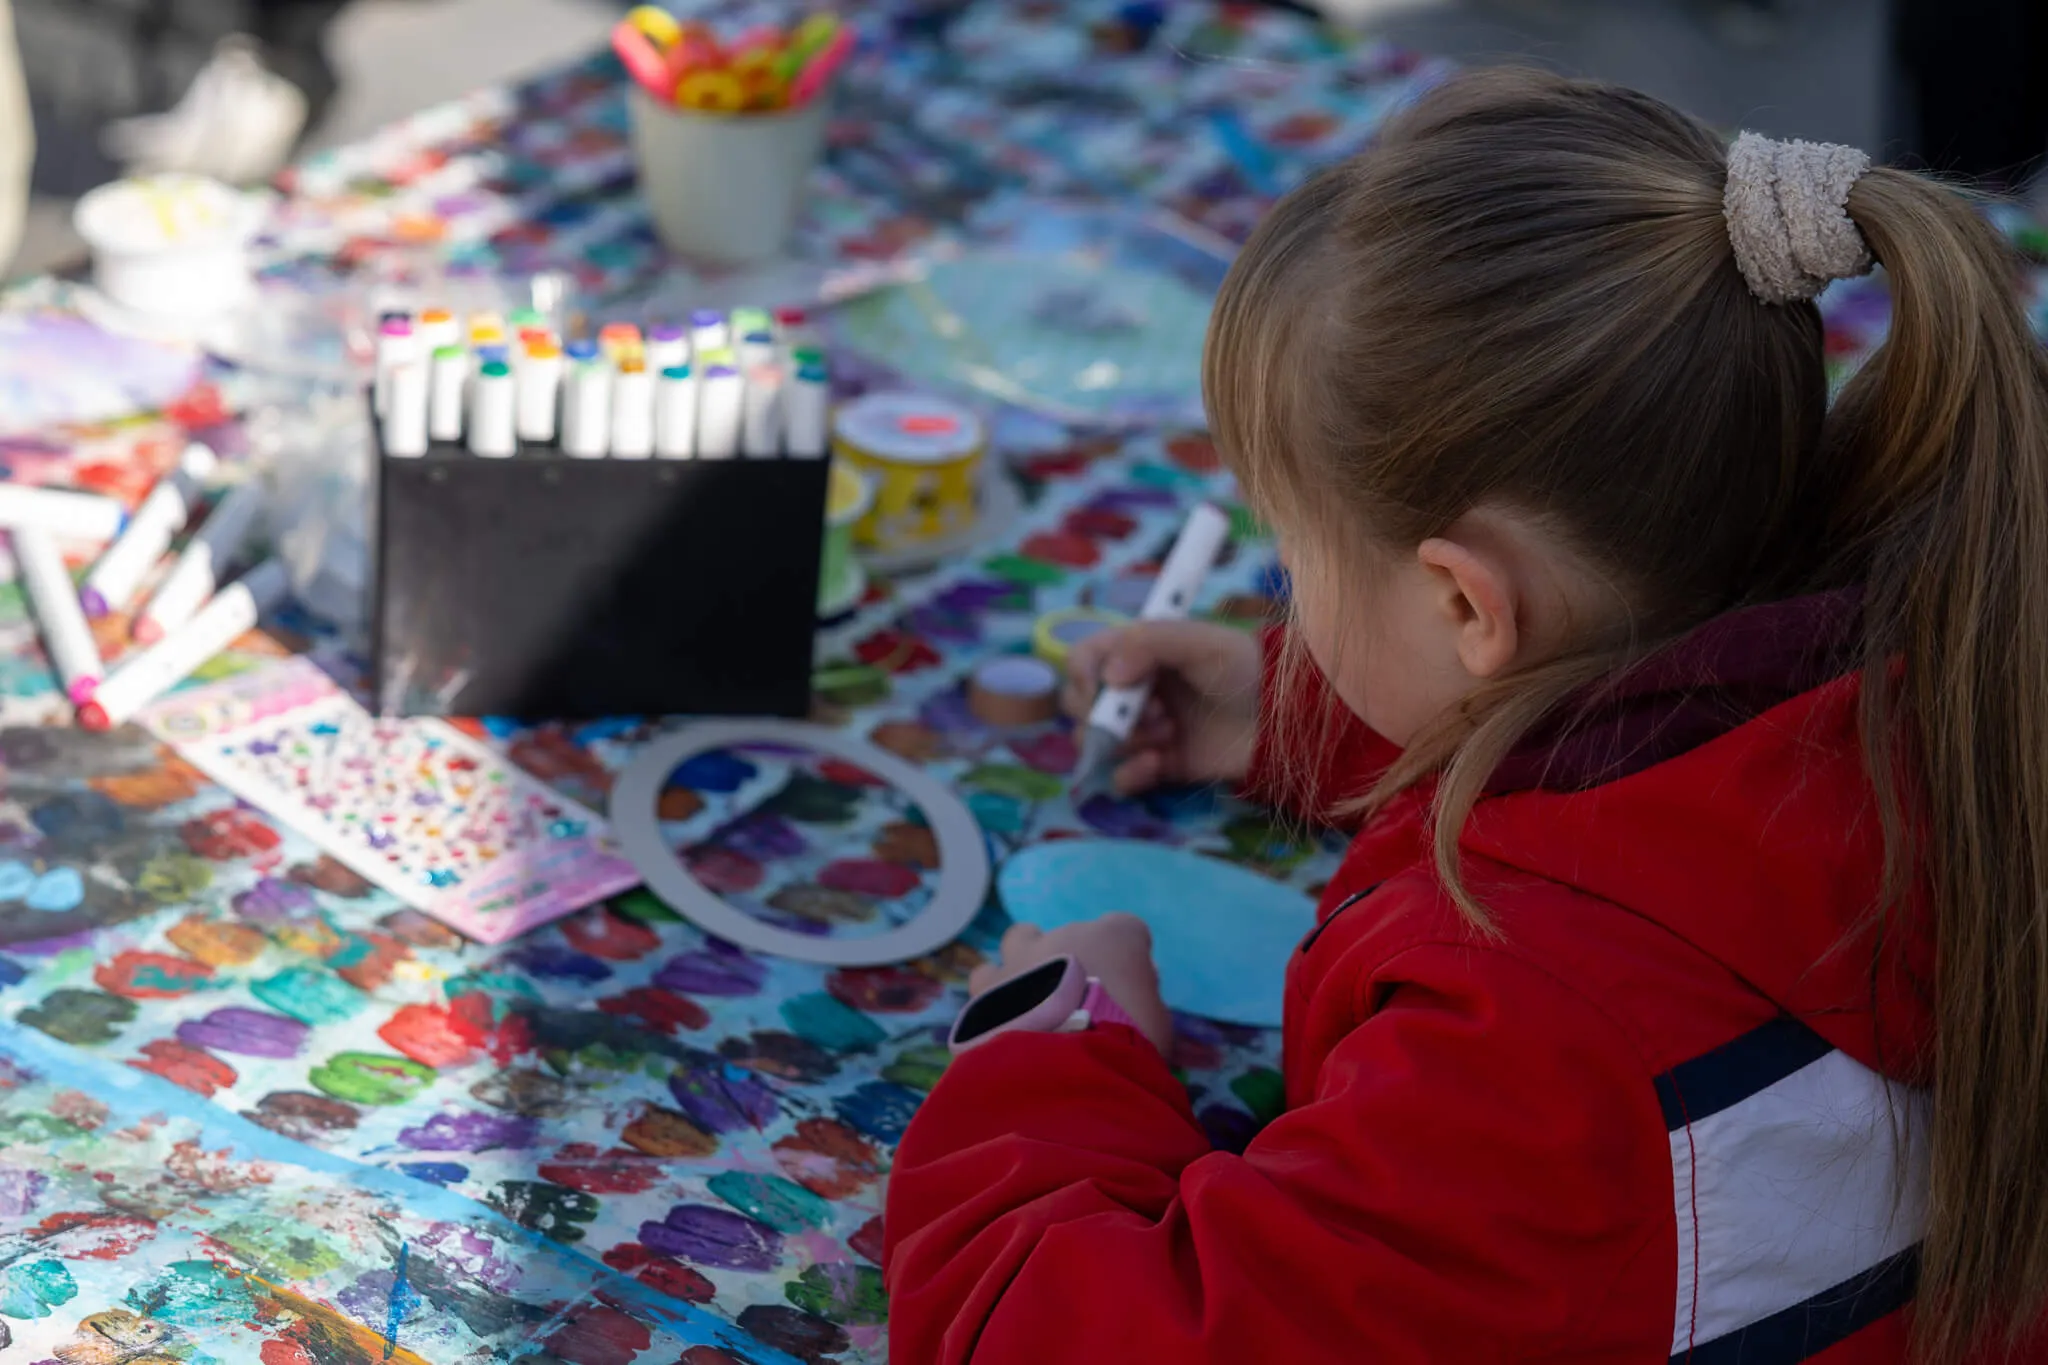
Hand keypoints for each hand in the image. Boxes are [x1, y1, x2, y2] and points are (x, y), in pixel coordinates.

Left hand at [969, 915, 1173, 1052]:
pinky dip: (997, 999)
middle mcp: (1065, 935)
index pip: (1126, 930)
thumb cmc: (1130, 1045)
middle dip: (1075, 960)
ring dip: (1026, 963)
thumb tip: (1132, 1001)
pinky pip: (988, 983)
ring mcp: (1022, 957)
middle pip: (1070, 934)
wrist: (1073, 1071)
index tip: (1129, 986)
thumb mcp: (1158, 1027)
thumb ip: (1143, 1004)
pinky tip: (1005, 1025)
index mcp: (1115, 938)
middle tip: (1080, 1001)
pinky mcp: (988, 987)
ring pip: (1018, 942)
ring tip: (1031, 1000)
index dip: (1127, 957)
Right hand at [1062, 620, 1262, 795]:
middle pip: (1080, 706)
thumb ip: (1148, 643)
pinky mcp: (1158, 765)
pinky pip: (1119, 778)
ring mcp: (1144, 730)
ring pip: (1097, 743)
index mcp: (1138, 654)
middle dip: (1105, 713)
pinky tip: (1156, 763)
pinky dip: (1129, 773)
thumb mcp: (1201, 641)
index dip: (1083, 676)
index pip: (1083, 661)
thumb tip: (1107, 677)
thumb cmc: (1246, 669)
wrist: (1284, 721)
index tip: (1104, 688)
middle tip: (1152, 711)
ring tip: (1168, 732)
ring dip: (1124, 740)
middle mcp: (1134, 691)